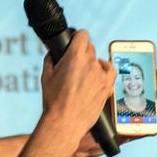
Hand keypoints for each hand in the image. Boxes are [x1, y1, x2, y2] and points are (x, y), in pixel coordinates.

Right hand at [39, 30, 115, 144]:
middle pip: (90, 47)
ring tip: (84, 74)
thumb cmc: (54, 101)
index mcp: (74, 56)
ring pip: (99, 59)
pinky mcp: (107, 86)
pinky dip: (105, 70)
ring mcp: (101, 74)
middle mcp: (90, 63)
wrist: (65, 122)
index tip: (74, 41)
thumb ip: (51, 59)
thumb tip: (54, 52)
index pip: (82, 34)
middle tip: (74, 63)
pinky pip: (110, 70)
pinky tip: (98, 75)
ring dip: (93, 63)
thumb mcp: (46, 75)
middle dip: (82, 52)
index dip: (77, 36)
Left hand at [69, 68, 156, 156]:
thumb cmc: (80, 114)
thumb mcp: (91, 94)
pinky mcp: (128, 135)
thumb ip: (98, 81)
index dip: (144, 74)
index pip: (133, 83)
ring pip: (148, 111)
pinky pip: (145, 131)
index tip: (150, 64)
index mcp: (116, 97)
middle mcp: (124, 108)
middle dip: (154, 84)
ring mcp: (128, 121)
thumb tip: (103, 61)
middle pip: (144, 95)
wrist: (74, 136)